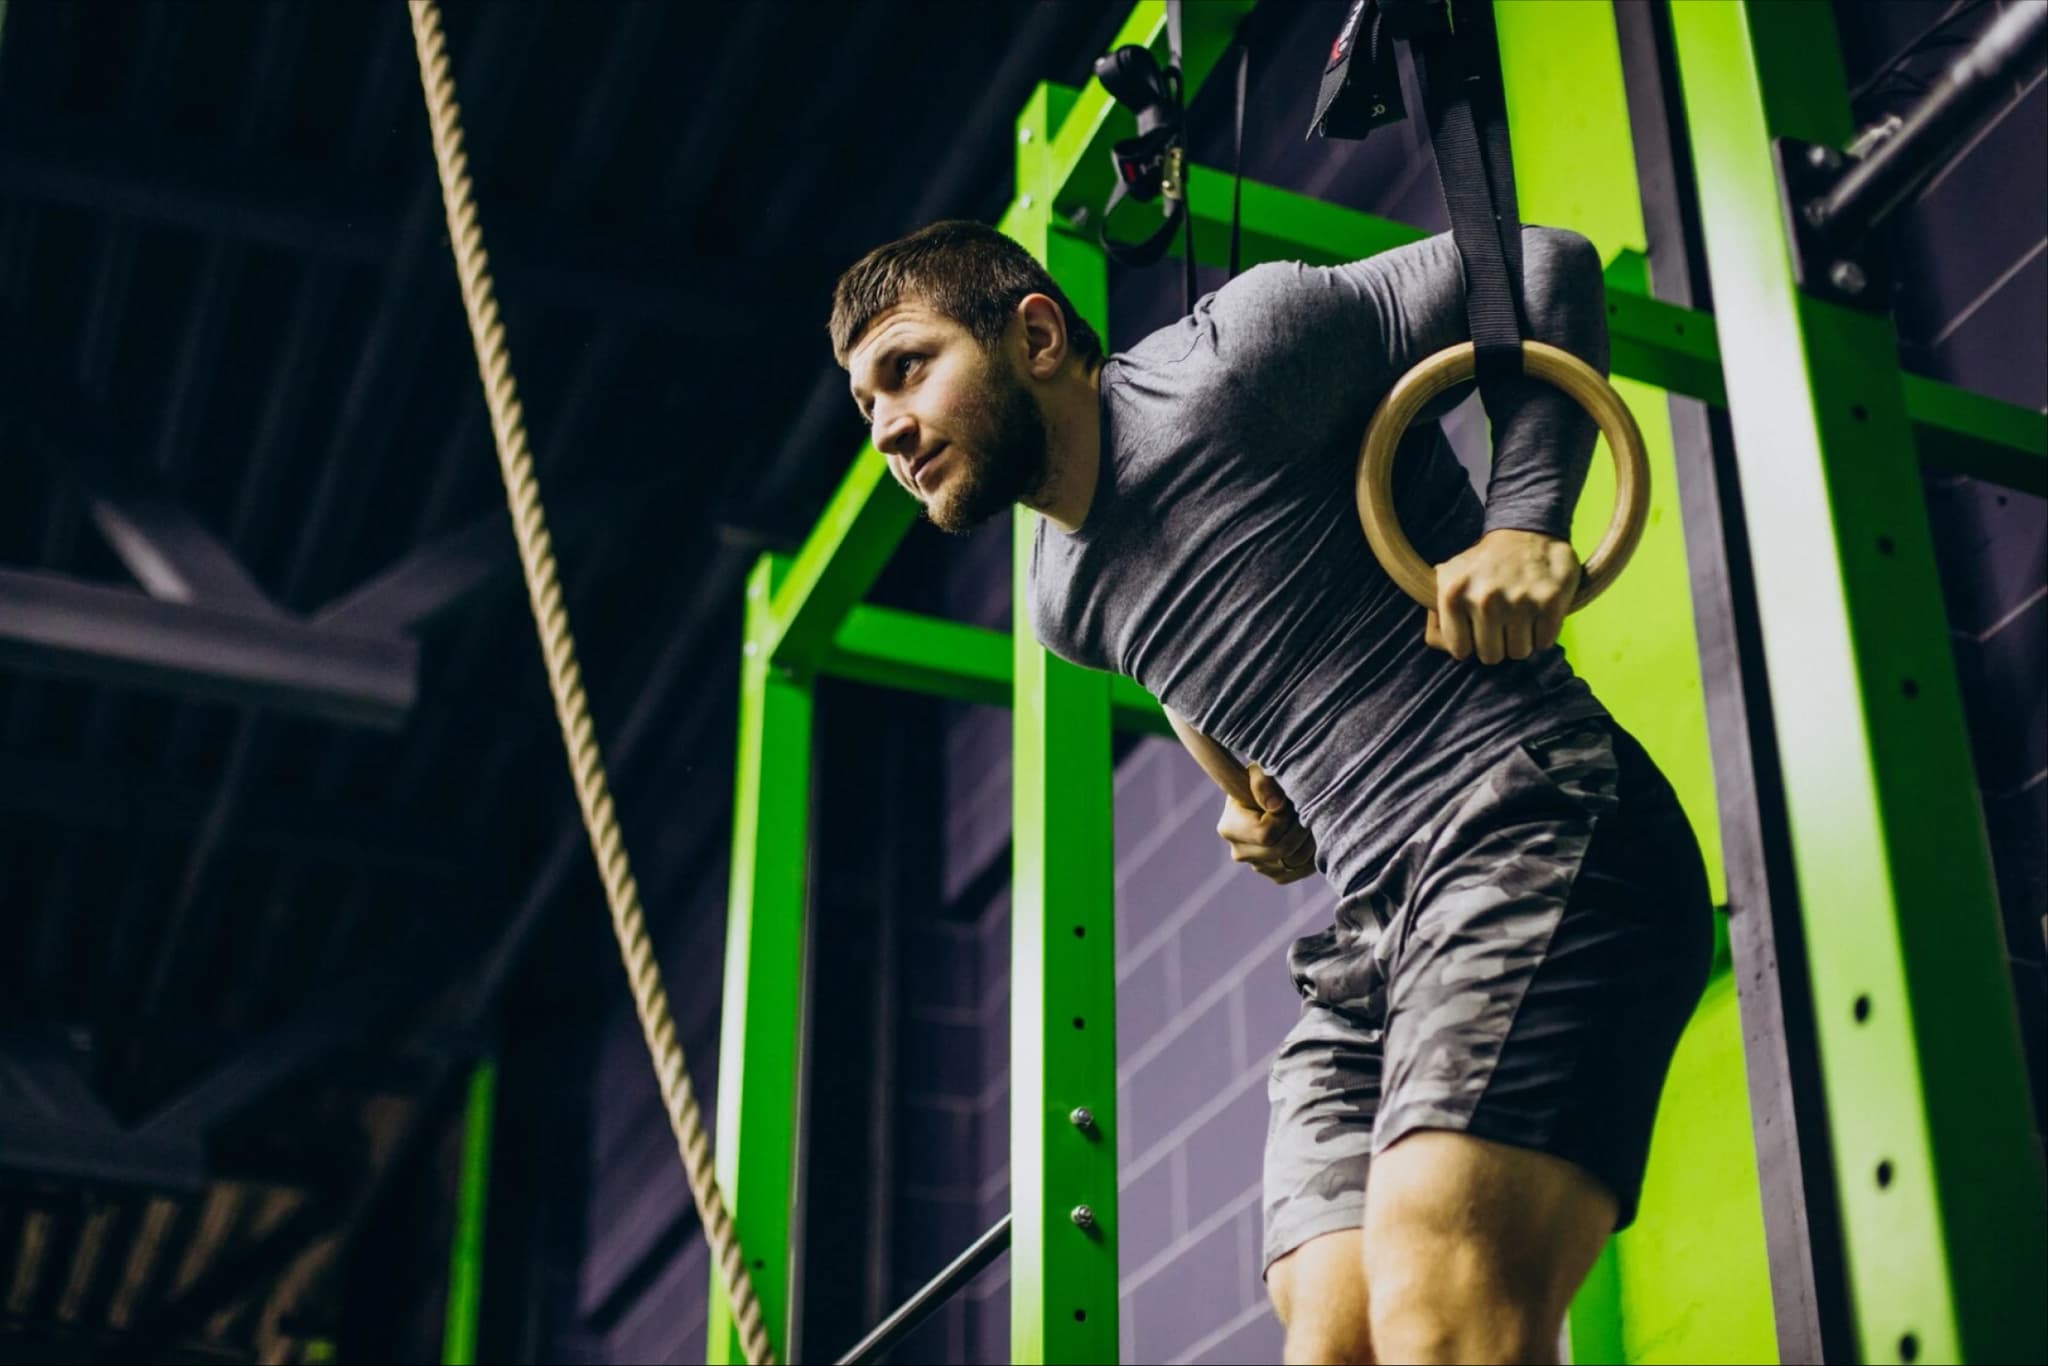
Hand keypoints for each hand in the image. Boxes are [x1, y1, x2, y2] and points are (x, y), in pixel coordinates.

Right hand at [1217, 763, 1316, 884]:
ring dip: (1309, 840)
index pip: (1265, 835)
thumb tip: (1276, 806)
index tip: (1288, 802)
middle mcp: (1239, 852)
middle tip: (1306, 810)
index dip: (1285, 818)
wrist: (1274, 795)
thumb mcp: (1261, 772)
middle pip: (1281, 851)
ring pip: (1293, 862)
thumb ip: (1263, 782)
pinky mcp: (1276, 874)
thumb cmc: (1267, 780)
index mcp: (1229, 828)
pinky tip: (1310, 835)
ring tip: (1310, 819)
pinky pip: (1299, 871)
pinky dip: (1311, 855)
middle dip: (1300, 829)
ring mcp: (1257, 866)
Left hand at [1424, 528, 1580, 664]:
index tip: (1476, 631)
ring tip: (1519, 616)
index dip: (1470, 644)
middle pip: (1491, 656)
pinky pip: (1544, 642)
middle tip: (1502, 623)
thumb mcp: (1448, 577)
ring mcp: (1518, 601)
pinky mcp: (1549, 602)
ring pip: (1519, 652)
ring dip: (1522, 640)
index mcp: (1454, 594)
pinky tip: (1537, 613)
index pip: (1460, 650)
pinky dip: (1543, 633)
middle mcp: (1484, 599)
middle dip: (1497, 644)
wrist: (1526, 530)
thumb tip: (1438, 643)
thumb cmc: (1484, 563)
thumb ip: (1436, 615)